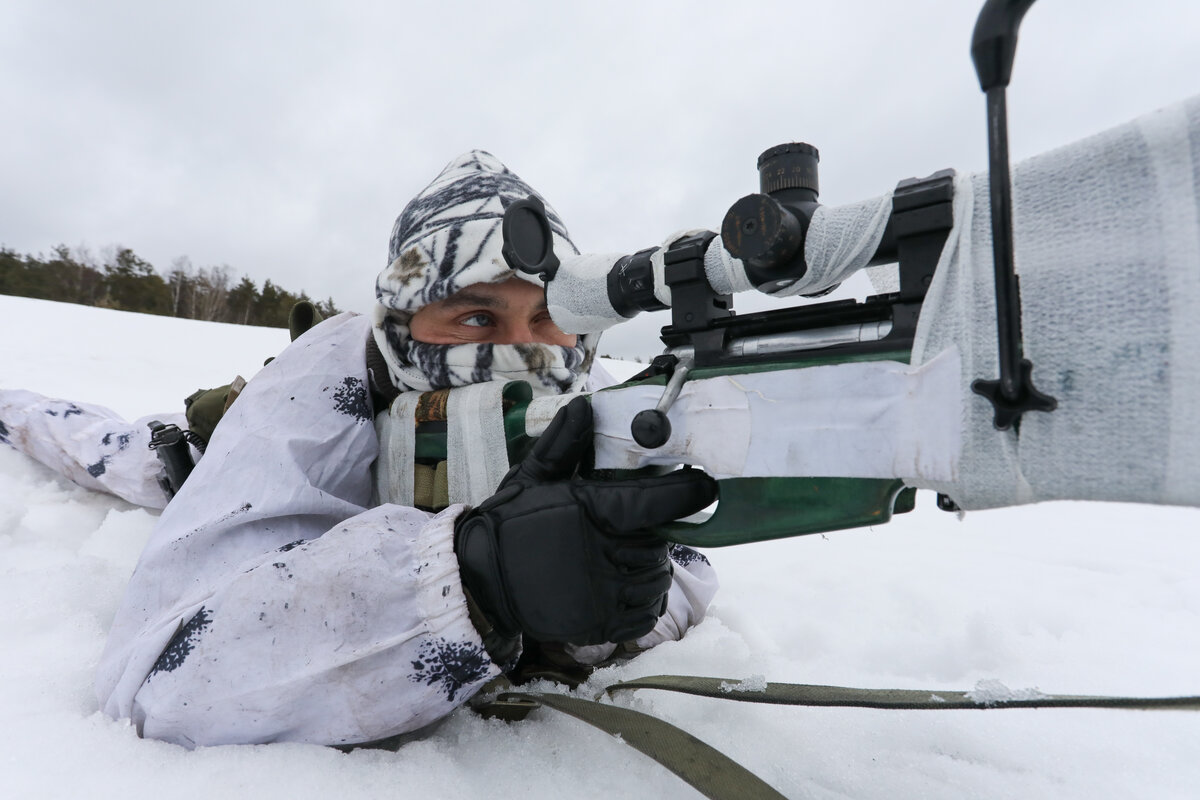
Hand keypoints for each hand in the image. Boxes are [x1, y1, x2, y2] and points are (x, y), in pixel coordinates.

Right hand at [454, 396, 716, 647]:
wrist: (482, 580)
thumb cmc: (511, 523)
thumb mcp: (533, 476)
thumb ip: (565, 445)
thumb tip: (584, 408)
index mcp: (591, 512)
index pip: (654, 502)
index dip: (685, 493)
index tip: (706, 486)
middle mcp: (602, 553)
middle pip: (657, 541)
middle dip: (654, 532)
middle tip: (637, 527)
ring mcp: (603, 594)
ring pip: (655, 577)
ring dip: (651, 567)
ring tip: (628, 556)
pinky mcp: (600, 624)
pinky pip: (645, 613)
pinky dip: (645, 601)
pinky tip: (628, 587)